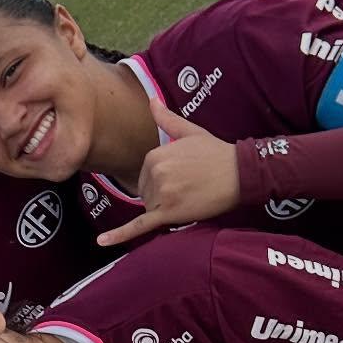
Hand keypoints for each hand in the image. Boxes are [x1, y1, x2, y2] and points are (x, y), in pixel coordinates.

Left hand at [96, 98, 241, 246]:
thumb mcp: (190, 131)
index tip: (183, 176)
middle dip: (164, 195)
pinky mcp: (168, 213)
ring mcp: (161, 194)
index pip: (144, 177)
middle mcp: (154, 173)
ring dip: (166, 209)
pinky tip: (102, 241)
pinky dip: (119, 235)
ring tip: (190, 196)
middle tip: (190, 186)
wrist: (240, 172)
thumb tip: (152, 100)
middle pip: (146, 194)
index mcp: (154, 155)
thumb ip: (167, 119)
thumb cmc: (217, 152)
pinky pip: (139, 226)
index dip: (162, 181)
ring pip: (150, 209)